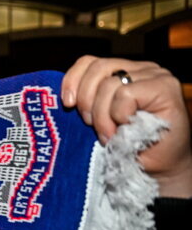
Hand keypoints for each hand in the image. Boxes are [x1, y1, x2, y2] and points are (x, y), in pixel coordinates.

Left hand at [62, 56, 191, 197]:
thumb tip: (65, 97)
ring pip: (109, 84)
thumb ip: (89, 100)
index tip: (67, 104)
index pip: (90, 62)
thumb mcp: (100, 119)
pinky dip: (118, 115)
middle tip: (89, 125)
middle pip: (97, 68)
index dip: (73, 80)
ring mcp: (155, 76)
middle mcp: (141, 69)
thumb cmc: (127, 145)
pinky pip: (125, 94)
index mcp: (124, 72)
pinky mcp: (164, 88)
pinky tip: (124, 129)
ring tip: (109, 134)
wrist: (157, 167)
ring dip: (102, 115)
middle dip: (86, 100)